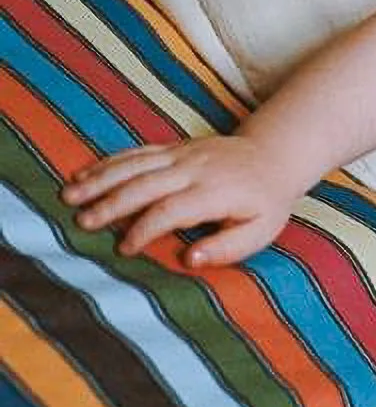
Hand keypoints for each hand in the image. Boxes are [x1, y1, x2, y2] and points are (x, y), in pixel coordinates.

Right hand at [63, 135, 299, 265]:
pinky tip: (83, 174)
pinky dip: (108, 163)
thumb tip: (190, 258)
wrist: (274, 156)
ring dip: (100, 179)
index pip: (171, 210)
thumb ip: (228, 247)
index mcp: (215, 191)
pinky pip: (137, 153)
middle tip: (82, 223)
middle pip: (146, 184)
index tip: (124, 249)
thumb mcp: (260, 231)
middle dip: (111, 204)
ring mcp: (183, 154)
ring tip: (69, 196)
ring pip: (135, 164)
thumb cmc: (265, 202)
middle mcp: (195, 168)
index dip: (145, 230)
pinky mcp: (174, 148)